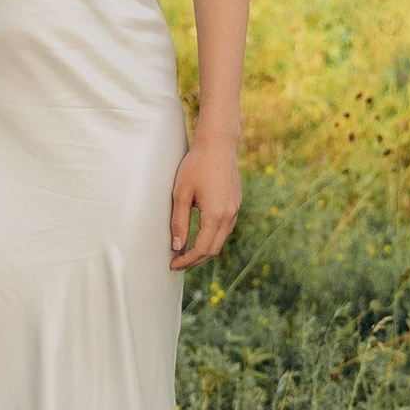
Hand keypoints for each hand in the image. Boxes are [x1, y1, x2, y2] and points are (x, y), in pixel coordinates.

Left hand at [169, 138, 239, 271]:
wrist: (218, 144)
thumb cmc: (196, 165)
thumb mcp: (181, 194)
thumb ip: (179, 222)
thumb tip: (177, 247)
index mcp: (215, 215)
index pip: (201, 249)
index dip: (186, 261)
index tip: (173, 265)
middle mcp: (229, 215)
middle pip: (213, 250)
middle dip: (195, 260)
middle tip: (178, 263)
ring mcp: (235, 210)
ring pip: (220, 241)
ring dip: (204, 250)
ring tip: (186, 253)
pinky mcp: (236, 204)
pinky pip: (225, 229)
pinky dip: (212, 238)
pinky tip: (199, 236)